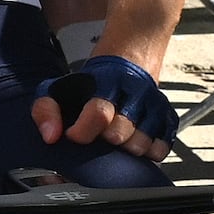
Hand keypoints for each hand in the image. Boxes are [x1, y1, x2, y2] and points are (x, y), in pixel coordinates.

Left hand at [33, 51, 180, 162]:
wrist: (128, 61)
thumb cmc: (92, 82)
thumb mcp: (59, 88)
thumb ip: (46, 110)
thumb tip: (50, 136)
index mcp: (108, 82)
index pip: (99, 113)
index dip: (83, 131)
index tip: (74, 136)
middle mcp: (135, 93)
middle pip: (121, 133)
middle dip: (105, 141)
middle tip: (99, 136)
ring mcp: (154, 106)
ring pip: (142, 144)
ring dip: (126, 148)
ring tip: (116, 138)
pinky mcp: (168, 119)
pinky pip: (162, 147)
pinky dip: (148, 152)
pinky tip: (134, 143)